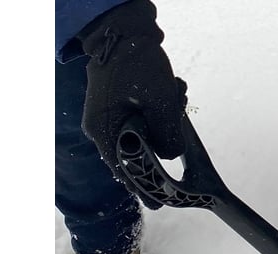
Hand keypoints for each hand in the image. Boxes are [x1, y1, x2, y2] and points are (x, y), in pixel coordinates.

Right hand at [78, 0, 186, 204]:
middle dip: (164, 138)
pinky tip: (170, 90)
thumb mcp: (160, 102)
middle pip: (137, 152)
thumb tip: (169, 156)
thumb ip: (167, 136)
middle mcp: (102, 128)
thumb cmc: (137, 63)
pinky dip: (160, 108)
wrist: (123, 27)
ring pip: (144, 133)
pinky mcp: (118, 104)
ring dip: (165, 118)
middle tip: (175, 114)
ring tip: (173, 91)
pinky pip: (143, 118)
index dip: (143, 188)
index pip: (124, 172)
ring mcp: (108, 116)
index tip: (159, 202)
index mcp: (104, 131)